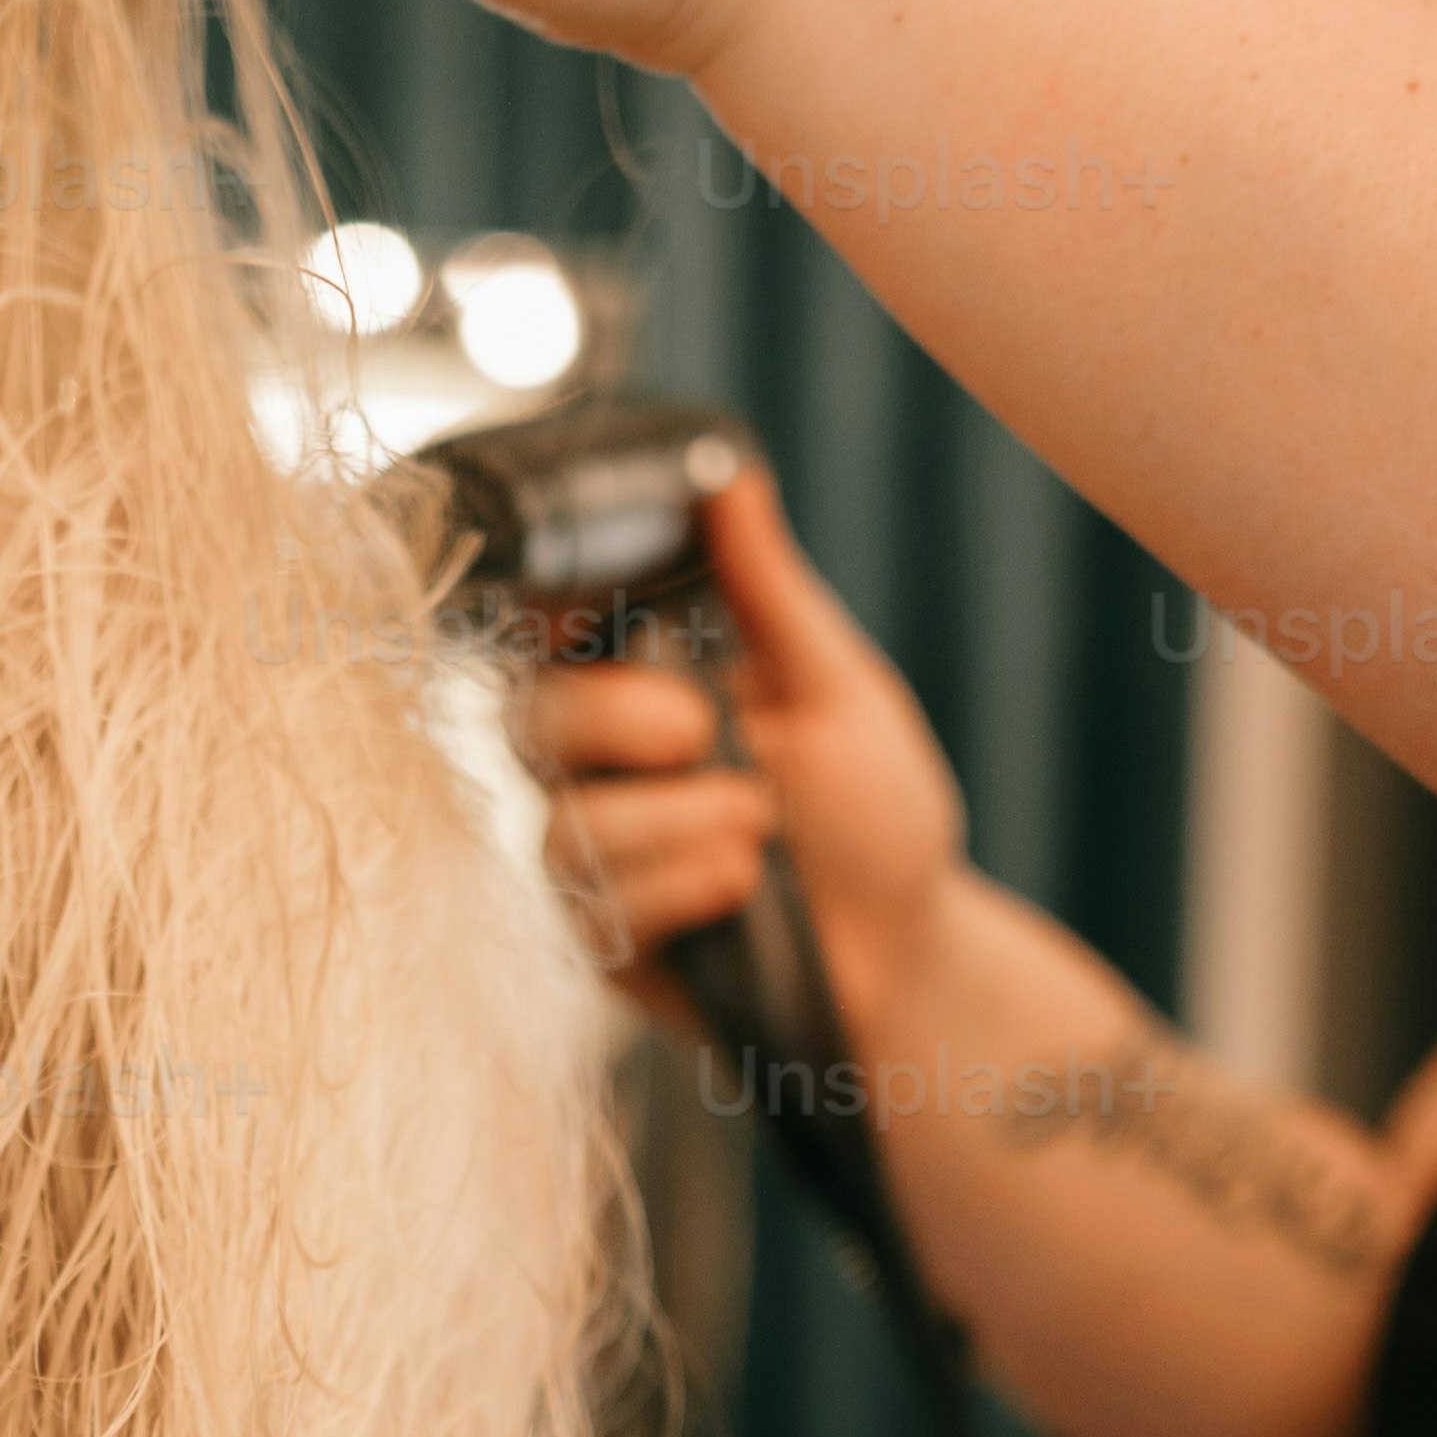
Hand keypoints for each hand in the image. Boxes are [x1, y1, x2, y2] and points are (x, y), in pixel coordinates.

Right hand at [520, 467, 964, 1048]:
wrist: (907, 955)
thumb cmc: (875, 816)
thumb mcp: (836, 690)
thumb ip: (768, 594)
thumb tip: (729, 480)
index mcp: (648, 681)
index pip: (551, 627)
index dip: (545, 609)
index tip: (584, 606)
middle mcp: (604, 764)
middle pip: (530, 718)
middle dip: (613, 719)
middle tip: (697, 730)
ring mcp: (598, 855)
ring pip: (564, 825)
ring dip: (673, 825)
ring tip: (761, 834)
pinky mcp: (604, 942)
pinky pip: (595, 909)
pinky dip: (678, 889)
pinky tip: (742, 890)